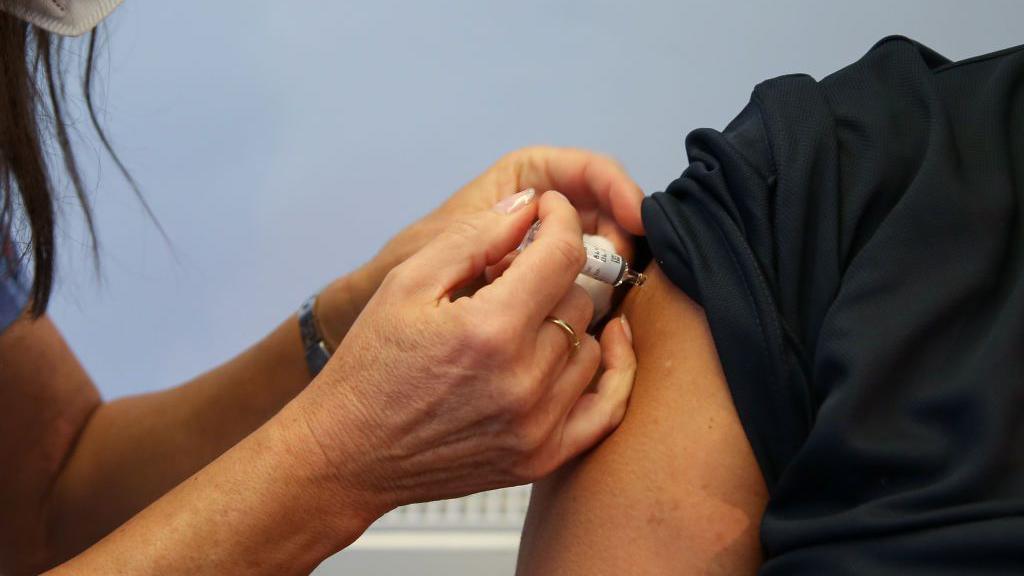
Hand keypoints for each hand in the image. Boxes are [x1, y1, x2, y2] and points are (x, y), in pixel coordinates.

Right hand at [292, 190, 636, 517]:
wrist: (350, 454)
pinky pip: (607, 406)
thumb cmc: (371, 367)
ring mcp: (537, 426)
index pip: (562, 254)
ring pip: (592, 345)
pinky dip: (611, 371)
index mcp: (489, 330)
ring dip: (568, 323)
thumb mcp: (406, 283)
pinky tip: (604, 344)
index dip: (560, 219)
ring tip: (526, 320)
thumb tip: (529, 206)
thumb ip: (474, 237)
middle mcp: (523, 381)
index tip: (549, 212)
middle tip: (518, 275)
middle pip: (579, 298)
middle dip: (552, 275)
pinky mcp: (542, 457)